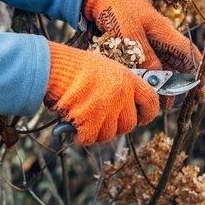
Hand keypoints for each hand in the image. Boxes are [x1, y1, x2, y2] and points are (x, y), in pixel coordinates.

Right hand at [44, 41, 158, 143]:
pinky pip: (90, 138)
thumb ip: (119, 86)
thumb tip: (126, 107)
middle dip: (115, 126)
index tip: (141, 118)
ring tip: (84, 118)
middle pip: (129, 124)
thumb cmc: (75, 67)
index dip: (147, 114)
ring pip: (109, 134)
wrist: (53, 66)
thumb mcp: (105, 68)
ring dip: (96, 131)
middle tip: (101, 120)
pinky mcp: (89, 120)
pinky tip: (74, 128)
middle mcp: (121, 94)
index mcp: (128, 79)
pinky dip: (81, 136)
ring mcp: (106, 107)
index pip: (151, 102)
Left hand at [82, 0, 204, 104]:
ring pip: (160, 64)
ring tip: (156, 100)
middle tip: (171, 104)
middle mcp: (159, 36)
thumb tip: (157, 78)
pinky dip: (145, 74)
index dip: (197, 73)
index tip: (198, 92)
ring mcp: (147, 38)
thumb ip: (145, 56)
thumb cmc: (114, 6)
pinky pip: (144, 61)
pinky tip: (142, 86)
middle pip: (176, 63)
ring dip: (160, 81)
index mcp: (164, 31)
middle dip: (176, 84)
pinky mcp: (133, 40)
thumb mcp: (130, 33)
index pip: (189, 54)